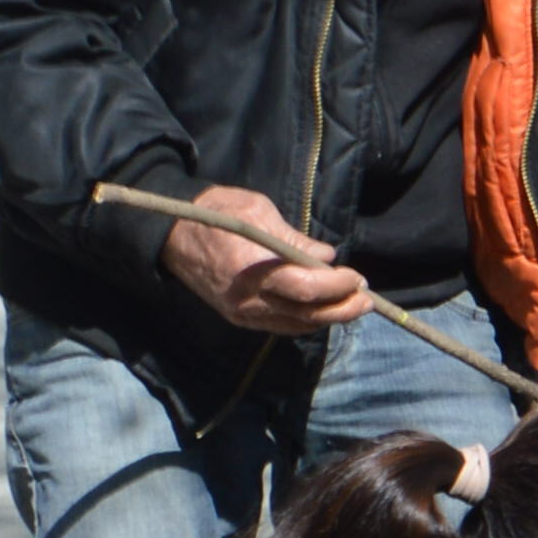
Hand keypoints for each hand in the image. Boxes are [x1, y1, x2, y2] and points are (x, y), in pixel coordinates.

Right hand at [148, 183, 372, 337]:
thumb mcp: (259, 211)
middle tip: (366, 299)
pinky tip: (323, 309)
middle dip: (342, 310)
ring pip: (297, 326)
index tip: (358, 277)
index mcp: (252, 269)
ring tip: (351, 303)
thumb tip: (326, 255)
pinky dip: (307, 321)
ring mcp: (242, 313)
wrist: (172, 233)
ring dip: (329, 318)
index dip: (337, 286)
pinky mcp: (238, 319)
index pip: (306, 288)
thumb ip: (295, 238)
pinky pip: (281, 326)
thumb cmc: (217, 212)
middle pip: (307, 316)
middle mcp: (247, 299)